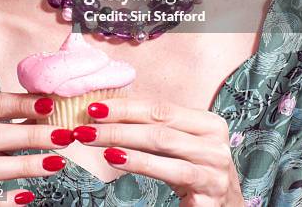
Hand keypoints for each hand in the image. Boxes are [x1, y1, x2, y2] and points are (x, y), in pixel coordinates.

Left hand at [73, 98, 244, 206]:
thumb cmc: (195, 172)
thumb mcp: (180, 146)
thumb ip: (155, 129)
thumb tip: (109, 113)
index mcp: (208, 123)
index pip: (160, 108)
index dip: (126, 106)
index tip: (96, 107)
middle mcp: (215, 143)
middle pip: (158, 126)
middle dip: (118, 124)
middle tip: (85, 126)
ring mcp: (214, 169)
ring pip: (162, 146)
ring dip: (122, 140)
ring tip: (94, 139)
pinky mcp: (209, 195)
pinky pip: (169, 173)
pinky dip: (139, 163)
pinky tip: (115, 158)